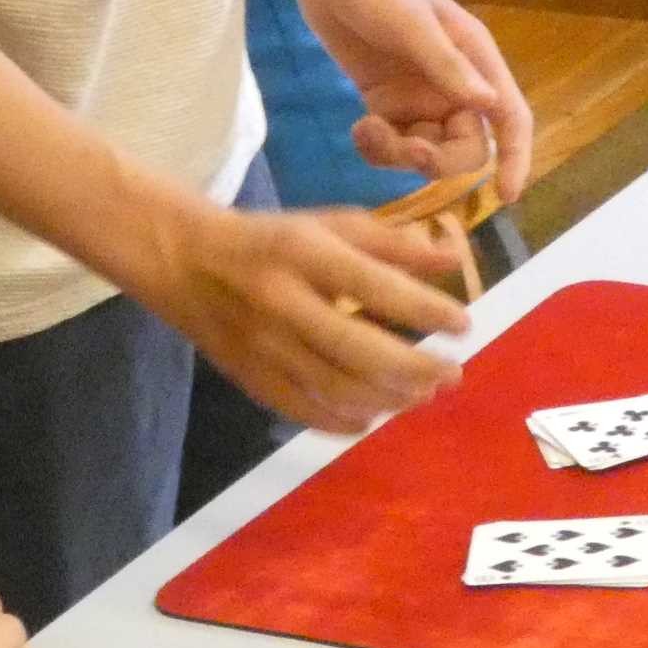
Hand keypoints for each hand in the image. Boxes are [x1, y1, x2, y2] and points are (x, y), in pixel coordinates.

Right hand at [136, 202, 469, 430]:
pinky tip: (374, 416)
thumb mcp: (327, 225)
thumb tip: (451, 262)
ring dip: (391, 398)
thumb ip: (389, 243)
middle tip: (453, 373)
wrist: (184, 262)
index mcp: (303, 253)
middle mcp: (283, 303)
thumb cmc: (270, 239)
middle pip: (359, 350)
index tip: (463, 325)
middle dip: (416, 368)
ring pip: (337, 388)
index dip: (424, 309)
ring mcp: (265, 348)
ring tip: (424, 393)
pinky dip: (346, 422)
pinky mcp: (252, 379)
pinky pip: (306, 412)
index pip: (374, 286)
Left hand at [290, 0, 533, 204]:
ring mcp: (417, 93)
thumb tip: (490, 106)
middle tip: (404, 149)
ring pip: (425, 150)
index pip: (509, 118)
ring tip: (368, 132)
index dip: (515, 158)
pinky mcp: (384, 99)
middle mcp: (453, 82)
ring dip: (399, 155)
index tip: (507, 195)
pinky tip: (359, 129)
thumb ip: (447, 67)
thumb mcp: (411, 25)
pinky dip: (378, 146)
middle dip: (436, 159)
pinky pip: (393, 141)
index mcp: (475, 59)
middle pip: (464, 147)